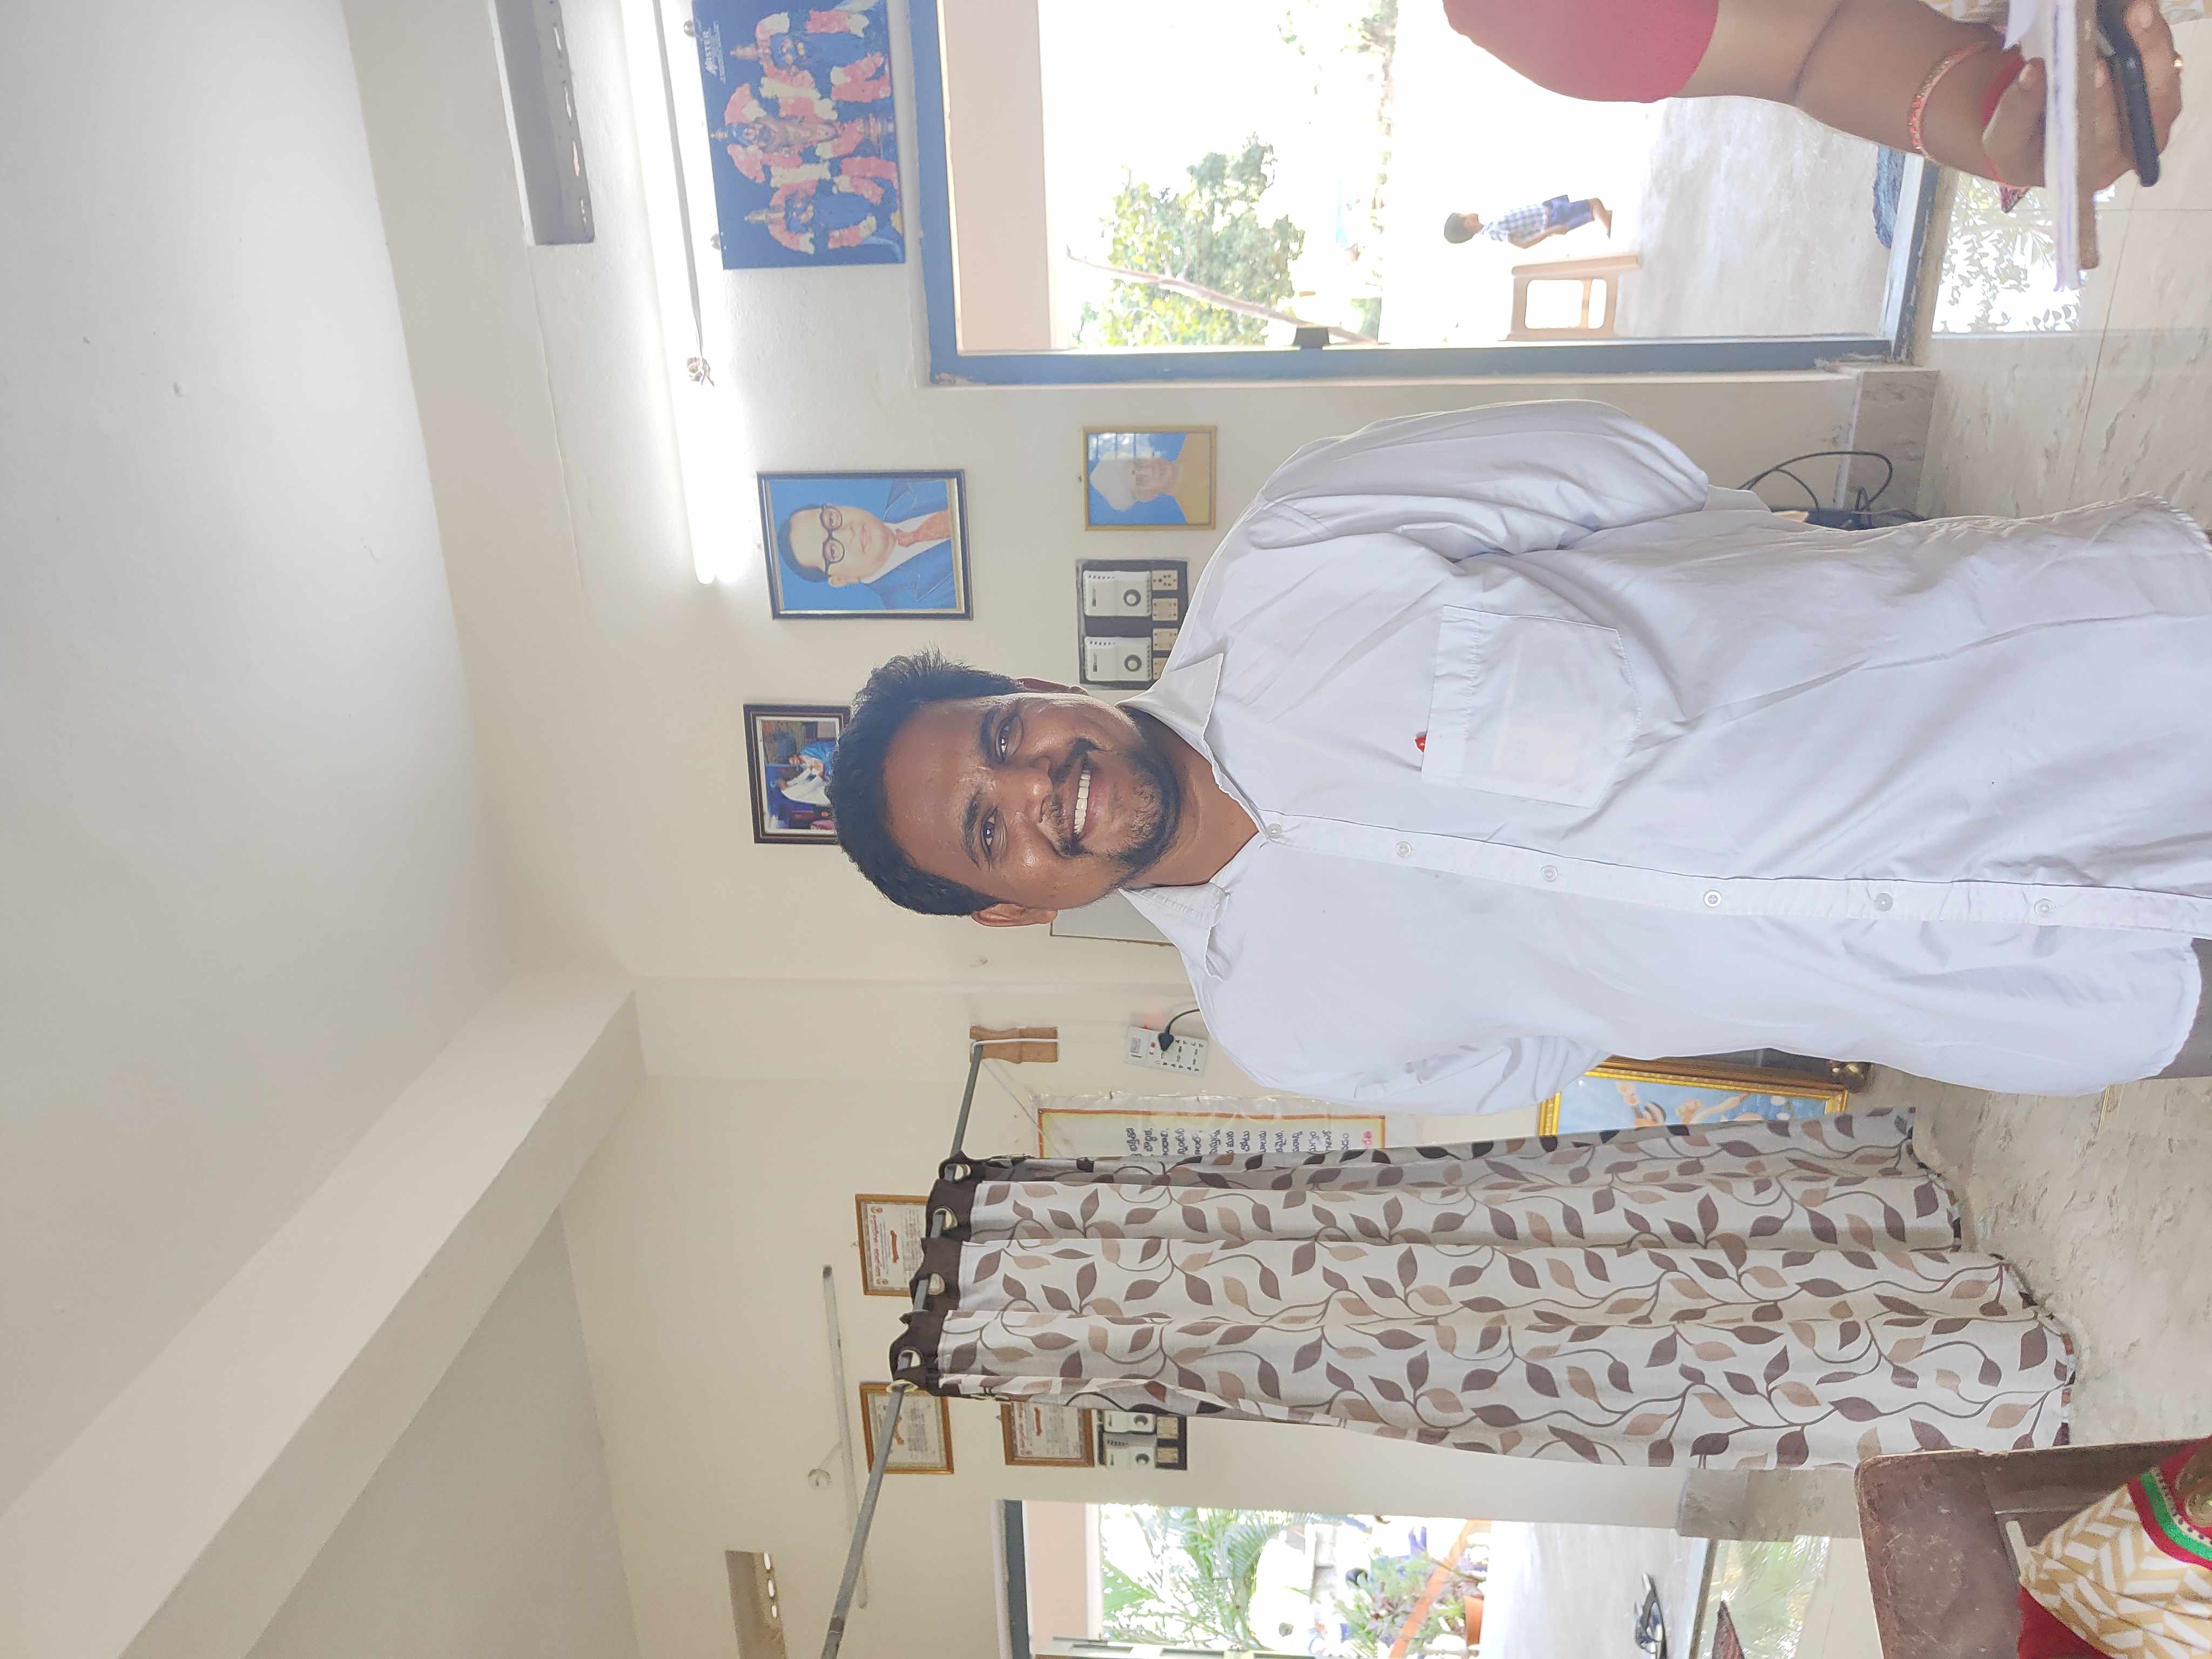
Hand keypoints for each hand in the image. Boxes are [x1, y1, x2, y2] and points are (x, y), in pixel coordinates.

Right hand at [1982, 1, 2182, 190]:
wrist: (2037, 135)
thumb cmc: (2022, 144)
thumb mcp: (2003, 139)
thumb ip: (2015, 112)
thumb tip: (2033, 72)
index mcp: (2091, 169)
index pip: (2106, 140)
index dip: (2104, 105)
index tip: (2094, 68)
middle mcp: (2130, 150)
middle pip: (2152, 109)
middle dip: (2146, 59)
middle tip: (2134, 17)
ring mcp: (2146, 120)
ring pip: (2166, 82)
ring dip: (2156, 42)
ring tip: (2140, 10)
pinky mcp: (2153, 91)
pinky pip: (2163, 63)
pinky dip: (2153, 36)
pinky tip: (2140, 14)